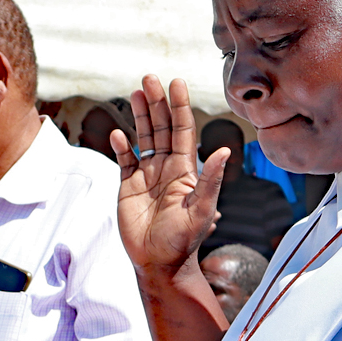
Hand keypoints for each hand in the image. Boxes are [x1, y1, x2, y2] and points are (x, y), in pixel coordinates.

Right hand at [110, 76, 226, 276]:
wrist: (158, 262)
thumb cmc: (183, 240)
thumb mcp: (201, 210)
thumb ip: (211, 180)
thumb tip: (222, 150)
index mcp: (185, 170)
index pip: (182, 130)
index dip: (179, 106)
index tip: (176, 83)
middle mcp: (166, 167)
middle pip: (161, 127)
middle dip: (157, 102)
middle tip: (150, 78)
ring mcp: (146, 175)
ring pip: (143, 137)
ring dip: (141, 115)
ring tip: (137, 92)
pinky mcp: (127, 186)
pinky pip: (124, 160)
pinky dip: (121, 146)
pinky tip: (118, 133)